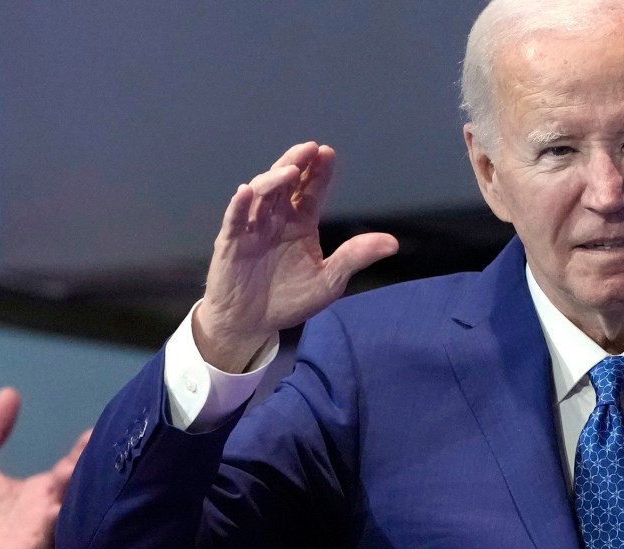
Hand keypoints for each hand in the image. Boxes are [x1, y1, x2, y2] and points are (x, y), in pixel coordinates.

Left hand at [0, 388, 87, 548]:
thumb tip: (10, 392)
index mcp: (40, 489)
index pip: (72, 465)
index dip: (84, 449)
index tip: (98, 430)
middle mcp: (49, 508)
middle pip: (80, 487)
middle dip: (92, 470)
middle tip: (107, 450)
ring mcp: (43, 531)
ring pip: (73, 511)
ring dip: (81, 495)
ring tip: (89, 472)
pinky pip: (54, 537)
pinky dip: (63, 524)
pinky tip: (68, 509)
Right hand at [193, 142, 398, 372]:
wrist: (250, 325)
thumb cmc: (288, 301)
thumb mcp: (328, 282)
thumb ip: (354, 258)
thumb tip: (393, 243)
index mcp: (300, 222)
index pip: (311, 189)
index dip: (318, 172)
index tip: (328, 153)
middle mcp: (276, 218)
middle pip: (286, 182)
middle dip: (296, 163)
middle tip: (310, 149)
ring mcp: (252, 227)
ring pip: (261, 194)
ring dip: (273, 179)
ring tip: (290, 171)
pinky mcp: (231, 242)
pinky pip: (234, 219)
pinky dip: (239, 205)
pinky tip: (246, 192)